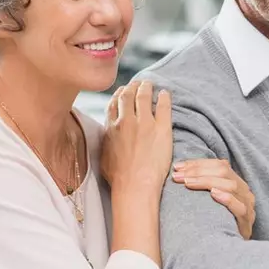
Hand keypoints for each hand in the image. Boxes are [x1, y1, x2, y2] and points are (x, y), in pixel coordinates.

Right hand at [101, 81, 173, 197]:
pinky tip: (165, 94)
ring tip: (150, 84)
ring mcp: (144, 123)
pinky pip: (163, 106)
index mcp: (111, 127)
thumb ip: (105, 140)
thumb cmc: (118, 178)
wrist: (134, 185)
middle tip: (138, 83)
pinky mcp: (161, 129)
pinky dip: (164, 97)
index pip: (113, 103)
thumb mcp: (103, 156)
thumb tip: (107, 135)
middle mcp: (126, 121)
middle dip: (133, 86)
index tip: (123, 90)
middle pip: (128, 95)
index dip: (119, 94)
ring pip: (144, 96)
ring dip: (147, 87)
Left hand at [171, 158, 255, 238]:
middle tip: (178, 176)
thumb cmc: (214, 223)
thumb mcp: (209, 202)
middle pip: (224, 172)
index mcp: (236, 183)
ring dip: (207, 182)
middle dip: (198, 171)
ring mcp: (247, 206)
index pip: (219, 165)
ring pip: (231, 186)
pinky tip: (214, 194)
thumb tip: (177, 171)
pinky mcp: (246, 223)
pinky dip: (227, 199)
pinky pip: (240, 208)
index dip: (198, 163)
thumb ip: (201, 187)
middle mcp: (244, 192)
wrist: (230, 251)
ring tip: (188, 183)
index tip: (177, 167)